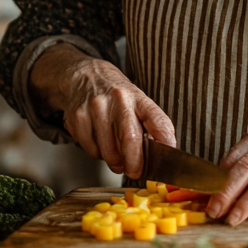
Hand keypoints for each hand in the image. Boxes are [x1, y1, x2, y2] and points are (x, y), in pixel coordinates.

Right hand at [30, 43, 175, 179]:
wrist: (84, 76)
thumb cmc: (115, 95)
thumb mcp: (137, 102)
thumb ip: (149, 125)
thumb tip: (160, 154)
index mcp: (137, 97)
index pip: (156, 118)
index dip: (165, 139)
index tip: (169, 153)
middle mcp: (117, 100)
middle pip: (130, 139)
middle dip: (134, 163)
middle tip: (135, 171)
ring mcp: (95, 108)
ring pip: (108, 151)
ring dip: (115, 162)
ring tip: (116, 155)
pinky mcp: (77, 118)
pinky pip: (91, 150)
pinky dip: (97, 154)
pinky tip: (99, 142)